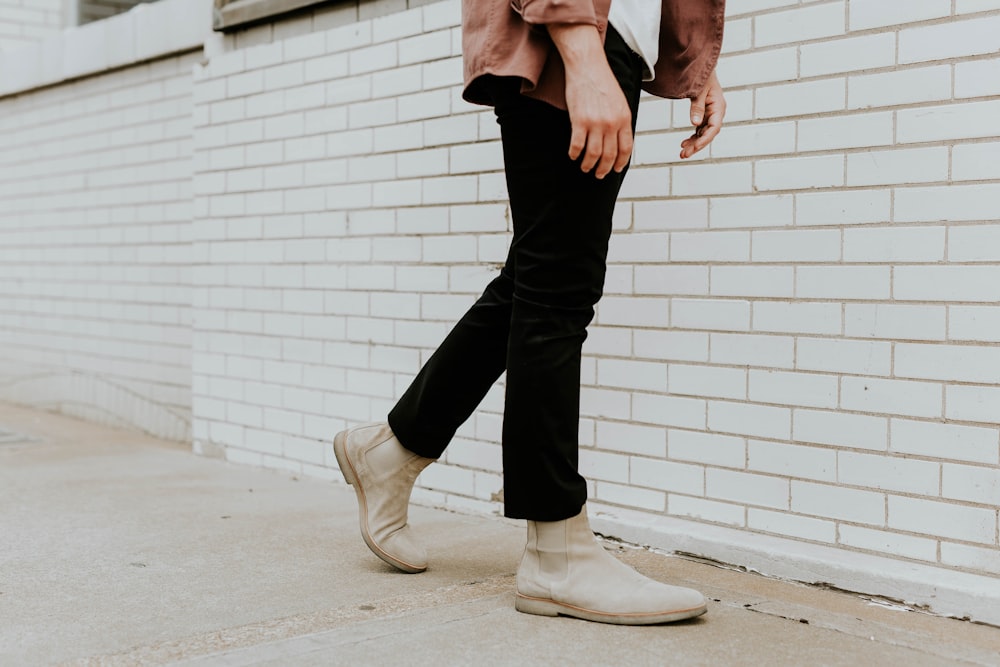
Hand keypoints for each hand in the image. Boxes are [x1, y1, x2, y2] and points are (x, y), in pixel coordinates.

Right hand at [548, 24, 632, 178]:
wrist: (588, 66)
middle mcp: (612, 123)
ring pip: (593, 155)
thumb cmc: (602, 82)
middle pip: (609, 155)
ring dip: (588, 165)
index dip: (620, 163)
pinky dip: (574, 154)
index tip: (614, 169)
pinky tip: (572, 155)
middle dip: (603, 169)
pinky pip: (576, 146)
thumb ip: (620, 120)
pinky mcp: (579, 121)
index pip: (625, 149)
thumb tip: (618, 140)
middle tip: (598, 174)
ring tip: (584, 167)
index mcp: (624, 118)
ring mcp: (595, 123)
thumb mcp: (619, 101)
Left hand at [680, 70, 724, 158]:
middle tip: (684, 154)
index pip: (714, 127)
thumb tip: (695, 124)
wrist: (703, 69)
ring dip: (694, 144)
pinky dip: (693, 137)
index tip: (696, 147)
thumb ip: (697, 107)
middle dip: (697, 145)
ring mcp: (711, 115)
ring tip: (683, 153)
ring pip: (703, 134)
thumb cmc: (704, 77)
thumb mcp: (699, 91)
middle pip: (708, 134)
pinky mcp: (705, 116)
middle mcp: (717, 113)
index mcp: (719, 107)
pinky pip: (700, 130)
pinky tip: (684, 143)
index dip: (705, 139)